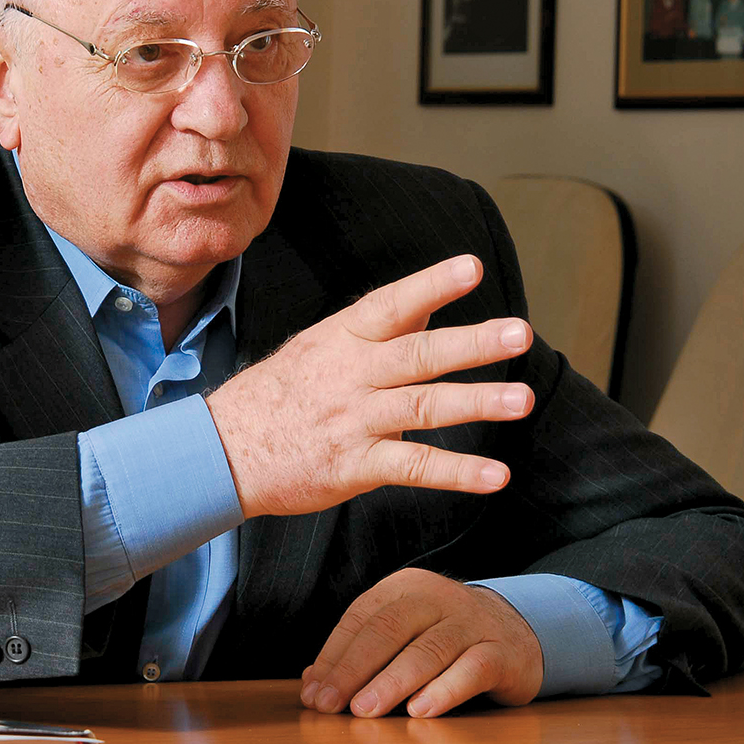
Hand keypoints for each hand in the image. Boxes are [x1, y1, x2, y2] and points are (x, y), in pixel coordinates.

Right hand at [205, 255, 533, 519]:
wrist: (222, 451)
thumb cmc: (278, 394)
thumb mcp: (320, 346)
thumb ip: (378, 329)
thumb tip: (428, 302)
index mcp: (342, 339)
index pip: (391, 305)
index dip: (431, 286)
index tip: (472, 268)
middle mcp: (351, 375)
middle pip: (417, 354)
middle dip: (471, 343)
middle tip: (519, 332)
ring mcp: (353, 421)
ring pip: (422, 407)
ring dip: (476, 403)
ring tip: (522, 399)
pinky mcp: (354, 466)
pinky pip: (413, 467)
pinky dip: (457, 472)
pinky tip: (496, 475)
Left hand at [299, 569, 542, 717]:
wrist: (518, 633)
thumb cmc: (444, 640)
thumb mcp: (403, 636)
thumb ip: (360, 655)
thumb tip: (313, 684)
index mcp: (405, 588)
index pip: (360, 618)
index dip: (333, 657)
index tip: (313, 694)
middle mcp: (438, 597)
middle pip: (388, 630)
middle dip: (353, 669)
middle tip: (330, 705)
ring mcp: (472, 622)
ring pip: (427, 650)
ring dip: (392, 682)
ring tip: (365, 710)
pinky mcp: (502, 652)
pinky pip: (471, 669)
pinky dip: (444, 690)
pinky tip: (420, 712)